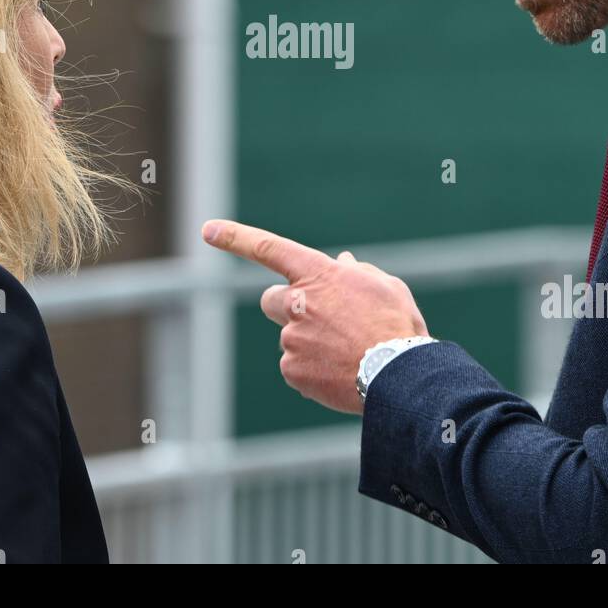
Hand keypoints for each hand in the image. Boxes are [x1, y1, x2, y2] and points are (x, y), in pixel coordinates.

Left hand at [201, 219, 428, 413]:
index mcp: (319, 275)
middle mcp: (298, 303)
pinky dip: (312, 369)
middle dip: (287, 307)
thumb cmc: (397, 327)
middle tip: (319, 321)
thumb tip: (343, 263)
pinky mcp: (292, 370)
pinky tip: (339, 371)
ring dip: (308, 341)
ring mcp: (292, 338)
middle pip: (270, 300)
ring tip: (346, 353)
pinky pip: (295, 366)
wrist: (399, 376)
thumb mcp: (385, 287)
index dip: (235, 237)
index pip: (269, 248)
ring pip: (289, 337)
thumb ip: (358, 273)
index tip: (207, 230)